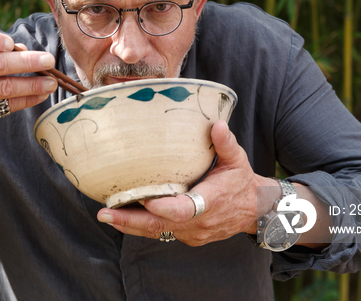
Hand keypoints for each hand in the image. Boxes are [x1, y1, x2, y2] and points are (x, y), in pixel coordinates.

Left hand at [97, 120, 267, 245]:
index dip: (164, 207)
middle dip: (131, 221)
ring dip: (130, 225)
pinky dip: (141, 225)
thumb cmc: (241, 181)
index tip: (144, 200)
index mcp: (211, 201)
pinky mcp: (186, 236)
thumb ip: (225, 143)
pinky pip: (161, 232)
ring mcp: (191, 233)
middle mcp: (199, 222)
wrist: (254, 211)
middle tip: (106, 213)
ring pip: (157, 231)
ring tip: (106, 215)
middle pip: (161, 225)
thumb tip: (217, 125)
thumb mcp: (237, 160)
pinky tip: (121, 216)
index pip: (185, 209)